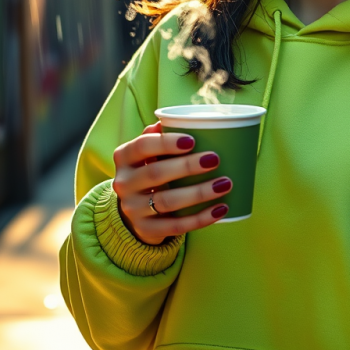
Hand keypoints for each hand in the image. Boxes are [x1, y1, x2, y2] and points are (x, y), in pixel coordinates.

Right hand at [111, 121, 231, 244]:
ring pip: (167, 202)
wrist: (136, 211)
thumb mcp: (148, 153)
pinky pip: (175, 227)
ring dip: (199, 193)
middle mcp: (123, 183)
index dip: (166, 143)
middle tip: (216, 159)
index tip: (193, 140)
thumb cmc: (151, 170)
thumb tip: (179, 119)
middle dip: (187, 166)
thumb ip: (160, 135)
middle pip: (156, 174)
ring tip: (225, 183)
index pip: (142, 146)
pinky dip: (201, 219)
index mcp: (125, 157)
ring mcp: (133, 209)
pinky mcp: (146, 230)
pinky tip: (221, 209)